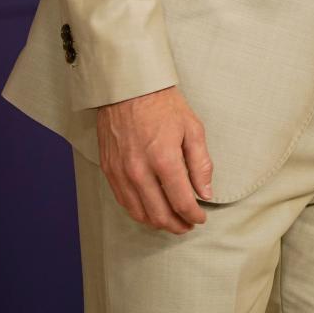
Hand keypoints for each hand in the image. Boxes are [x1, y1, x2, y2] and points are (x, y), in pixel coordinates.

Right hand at [96, 86, 212, 232]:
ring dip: (158, 223)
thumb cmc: (162, 103)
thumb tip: (205, 192)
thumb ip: (201, 163)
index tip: (200, 217)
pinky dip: (139, 212)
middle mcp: (139, 170)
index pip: (181, 202)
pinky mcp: (108, 169)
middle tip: (188, 225)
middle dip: (177, 225)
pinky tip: (150, 211)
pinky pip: (124, 201)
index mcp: (164, 159)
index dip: (194, 215)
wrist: (128, 87)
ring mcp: (121, 172)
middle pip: (160, 214)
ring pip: (140, 213)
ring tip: (171, 222)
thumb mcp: (191, 127)